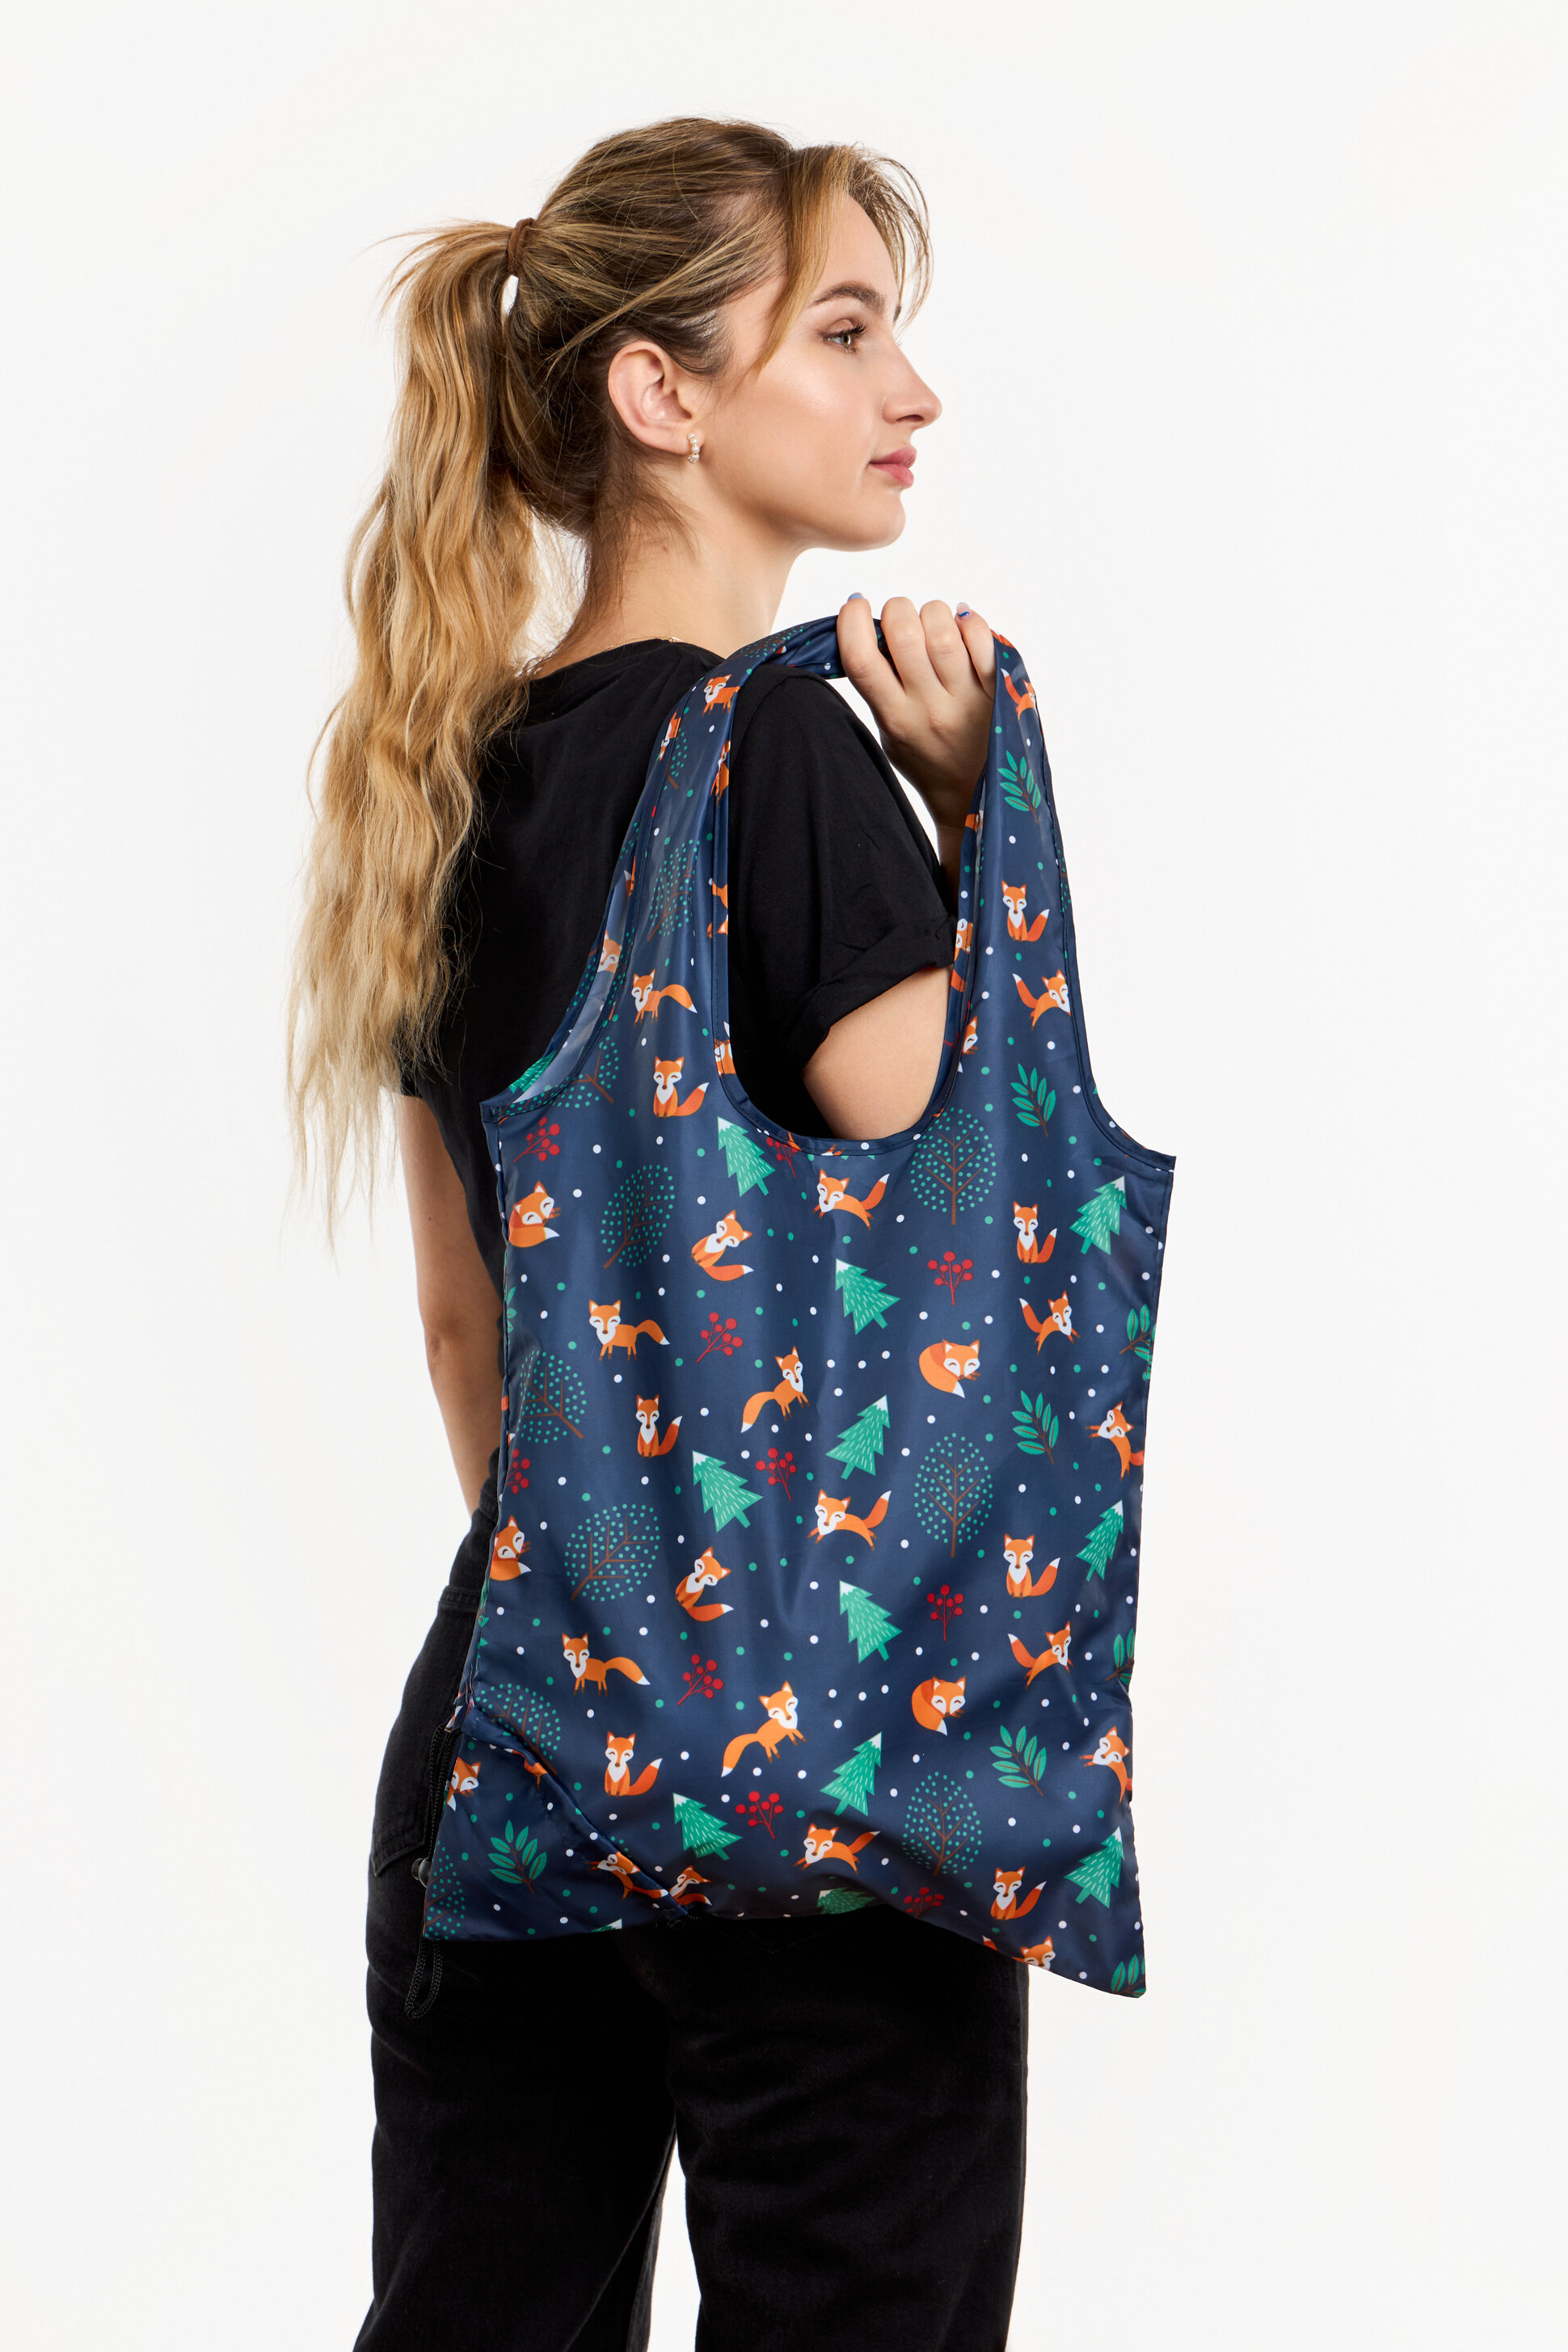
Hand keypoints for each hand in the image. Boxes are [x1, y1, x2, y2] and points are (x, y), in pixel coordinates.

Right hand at [836, 595, 996, 835]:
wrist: (977, 795)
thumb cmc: (927, 758)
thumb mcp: (890, 732)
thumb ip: (879, 688)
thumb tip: (870, 627)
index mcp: (895, 719)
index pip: (862, 659)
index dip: (852, 621)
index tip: (856, 607)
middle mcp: (930, 708)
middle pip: (903, 633)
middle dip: (897, 610)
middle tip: (901, 619)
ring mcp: (967, 698)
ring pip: (943, 628)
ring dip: (933, 613)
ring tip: (933, 626)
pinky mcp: (998, 688)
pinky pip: (981, 636)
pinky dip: (968, 621)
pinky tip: (961, 630)